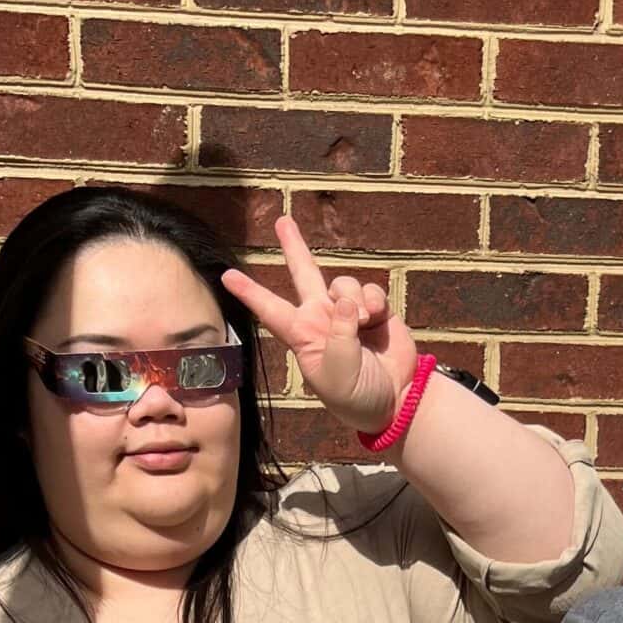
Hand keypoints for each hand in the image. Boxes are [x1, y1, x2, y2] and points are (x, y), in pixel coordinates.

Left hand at [222, 216, 419, 437]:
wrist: (395, 401)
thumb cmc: (356, 397)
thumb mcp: (339, 374)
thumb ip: (340, 335)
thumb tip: (347, 300)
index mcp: (303, 336)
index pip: (271, 310)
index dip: (250, 292)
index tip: (227, 276)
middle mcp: (321, 319)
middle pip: (304, 274)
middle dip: (294, 246)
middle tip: (283, 221)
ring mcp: (348, 313)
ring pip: (343, 283)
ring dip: (354, 296)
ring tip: (364, 322)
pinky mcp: (375, 312)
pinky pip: (370, 290)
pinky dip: (375, 300)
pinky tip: (377, 318)